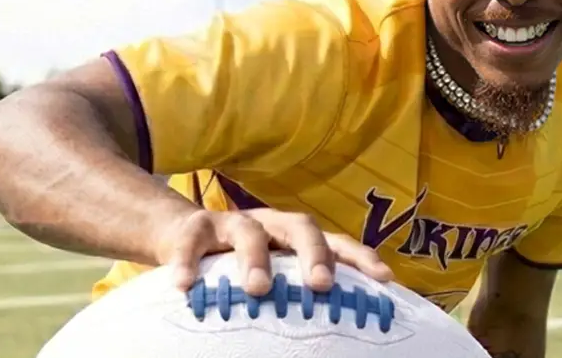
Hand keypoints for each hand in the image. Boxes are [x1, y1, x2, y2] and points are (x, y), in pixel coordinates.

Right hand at [154, 208, 393, 295]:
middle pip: (300, 227)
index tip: (384, 279)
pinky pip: (191, 243)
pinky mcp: (193, 228)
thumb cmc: (235, 265)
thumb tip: (335, 337)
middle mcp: (270, 224)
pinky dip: (187, 264)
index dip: (360, 257)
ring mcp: (231, 223)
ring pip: (248, 231)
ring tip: (259, 288)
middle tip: (321, 284)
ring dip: (256, 259)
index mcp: (294, 237)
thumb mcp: (271, 274)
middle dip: (313, 253)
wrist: (178, 233)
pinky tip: (185, 287)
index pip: (335, 242)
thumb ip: (295, 294)